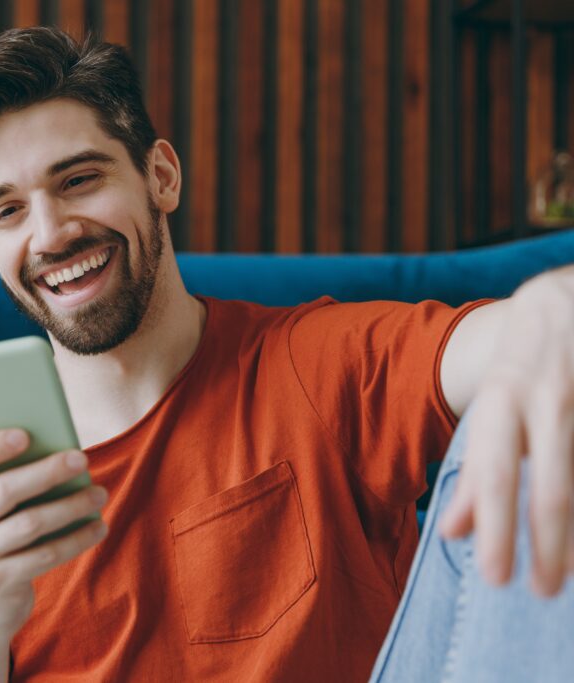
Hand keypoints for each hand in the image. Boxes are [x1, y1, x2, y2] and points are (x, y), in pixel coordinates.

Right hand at [0, 428, 108, 639]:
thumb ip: (0, 478)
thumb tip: (53, 448)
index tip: (24, 434)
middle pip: (3, 490)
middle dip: (46, 471)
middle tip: (81, 458)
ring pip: (29, 523)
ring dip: (70, 505)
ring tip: (98, 493)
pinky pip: (44, 555)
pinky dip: (76, 539)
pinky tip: (97, 526)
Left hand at [440, 277, 573, 595]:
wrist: (566, 300)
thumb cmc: (524, 371)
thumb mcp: (492, 411)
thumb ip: (474, 472)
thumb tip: (449, 534)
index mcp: (503, 399)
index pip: (495, 473)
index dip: (495, 527)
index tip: (495, 580)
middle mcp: (546, 397)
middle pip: (551, 484)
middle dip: (546, 544)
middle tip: (540, 592)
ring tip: (567, 574)